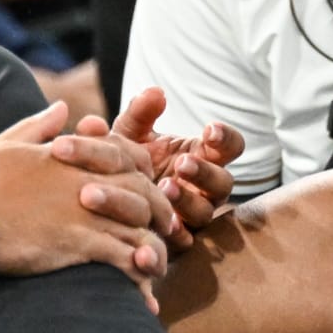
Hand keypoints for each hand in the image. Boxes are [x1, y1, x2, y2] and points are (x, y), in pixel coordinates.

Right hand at [0, 102, 173, 313]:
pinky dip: (139, 277)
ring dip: (153, 249)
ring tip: (155, 268)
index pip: (129, 156)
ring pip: (142, 228)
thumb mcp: (7, 142)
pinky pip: (125, 259)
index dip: (144, 173)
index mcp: (75, 156)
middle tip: (163, 231)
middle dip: (159, 212)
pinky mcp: (80, 243)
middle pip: (145, 192)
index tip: (145, 189)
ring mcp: (87, 212)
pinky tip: (143, 296)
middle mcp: (88, 180)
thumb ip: (40, 125)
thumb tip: (62, 108)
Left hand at [70, 87, 242, 252]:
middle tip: (182, 163)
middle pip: (224, 181)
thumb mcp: (131, 132)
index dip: (226, 138)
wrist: (102, 195)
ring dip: (188, 200)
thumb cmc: (127, 158)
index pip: (229, 146)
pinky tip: (163, 225)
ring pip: (205, 211)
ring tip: (165, 187)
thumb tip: (155, 92)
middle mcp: (204, 187)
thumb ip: (140, 113)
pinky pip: (185, 240)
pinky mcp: (176, 238)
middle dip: (205, 172)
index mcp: (201, 155)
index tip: (210, 129)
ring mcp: (193, 214)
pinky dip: (176, 232)